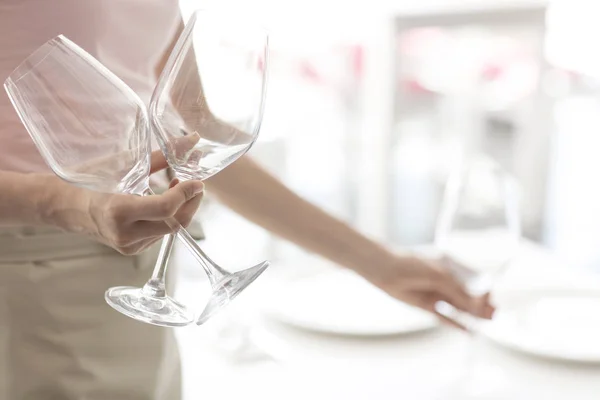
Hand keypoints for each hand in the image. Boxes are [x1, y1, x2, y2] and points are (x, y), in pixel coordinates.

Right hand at [44, 150, 203, 254]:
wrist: (65, 207)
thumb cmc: (89, 180)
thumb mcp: (123, 164)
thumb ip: (161, 156)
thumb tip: (191, 142)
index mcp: (118, 211)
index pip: (165, 208)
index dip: (186, 194)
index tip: (198, 181)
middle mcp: (125, 233)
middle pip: (174, 223)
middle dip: (191, 204)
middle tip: (195, 185)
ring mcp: (129, 245)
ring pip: (170, 231)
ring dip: (181, 210)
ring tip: (179, 189)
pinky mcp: (132, 250)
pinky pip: (160, 235)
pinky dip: (169, 218)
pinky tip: (165, 203)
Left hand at [359, 254, 493, 330]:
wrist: (386, 269)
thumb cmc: (412, 265)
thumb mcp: (439, 276)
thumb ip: (458, 290)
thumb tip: (475, 305)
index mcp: (450, 267)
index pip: (472, 280)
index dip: (482, 289)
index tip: (489, 296)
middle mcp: (445, 281)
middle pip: (468, 295)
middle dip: (481, 304)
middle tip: (494, 313)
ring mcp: (436, 294)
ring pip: (459, 307)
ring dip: (472, 315)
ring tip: (487, 321)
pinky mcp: (426, 306)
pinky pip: (445, 317)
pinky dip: (456, 324)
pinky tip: (469, 332)